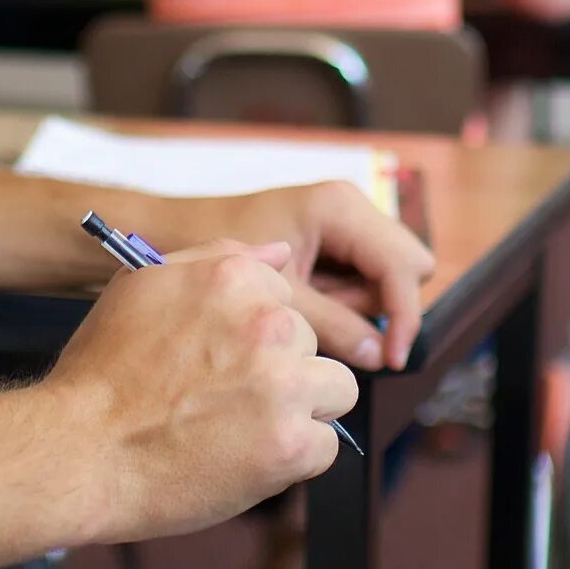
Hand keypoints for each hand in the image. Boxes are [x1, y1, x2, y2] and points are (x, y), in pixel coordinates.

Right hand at [43, 240, 357, 543]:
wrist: (78, 451)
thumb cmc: (103, 374)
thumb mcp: (143, 285)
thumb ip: (218, 257)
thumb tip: (282, 251)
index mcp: (235, 278)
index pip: (288, 299)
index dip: (256, 336)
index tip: (222, 361)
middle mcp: (267, 322)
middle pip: (312, 344)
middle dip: (280, 371)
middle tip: (224, 399)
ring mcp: (283, 383)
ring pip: (333, 390)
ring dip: (298, 411)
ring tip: (241, 428)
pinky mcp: (291, 443)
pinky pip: (325, 447)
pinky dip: (292, 458)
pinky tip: (245, 457)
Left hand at [153, 183, 433, 373]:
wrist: (164, 235)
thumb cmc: (211, 251)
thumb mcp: (278, 297)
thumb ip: (333, 325)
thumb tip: (380, 358)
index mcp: (338, 208)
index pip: (402, 265)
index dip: (403, 316)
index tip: (391, 360)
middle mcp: (347, 210)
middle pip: (405, 267)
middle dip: (382, 306)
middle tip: (334, 328)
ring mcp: (339, 227)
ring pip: (384, 278)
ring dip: (358, 308)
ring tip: (306, 317)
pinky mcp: (327, 246)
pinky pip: (358, 281)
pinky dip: (342, 305)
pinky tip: (304, 312)